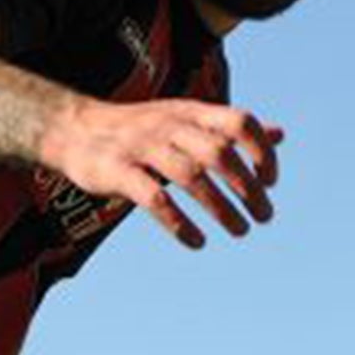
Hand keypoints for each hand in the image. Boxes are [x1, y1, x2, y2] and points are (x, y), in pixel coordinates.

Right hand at [45, 97, 279, 250]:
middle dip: (247, 188)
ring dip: (221, 208)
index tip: (270, 182)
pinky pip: (154, 199)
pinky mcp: (117, 172)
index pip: (239, 122)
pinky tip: (197, 242)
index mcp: (190, 112)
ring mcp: (142, 147)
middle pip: (219, 153)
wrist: (73, 129)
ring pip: (190, 177)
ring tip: (240, 231)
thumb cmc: (141, 129)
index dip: (261, 151)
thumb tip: (280, 134)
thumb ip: (230, 129)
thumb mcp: (188, 120)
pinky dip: (179, 224)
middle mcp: (169, 126)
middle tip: (264, 217)